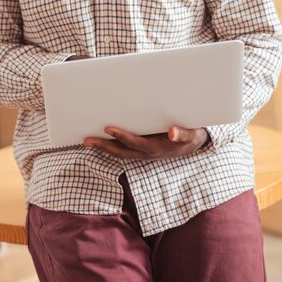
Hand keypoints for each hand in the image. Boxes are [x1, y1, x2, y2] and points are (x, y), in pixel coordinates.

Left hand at [83, 126, 208, 159]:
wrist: (195, 144)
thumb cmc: (192, 135)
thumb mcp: (192, 134)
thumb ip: (183, 133)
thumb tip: (173, 132)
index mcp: (158, 148)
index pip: (136, 143)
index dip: (122, 137)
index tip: (108, 128)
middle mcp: (148, 153)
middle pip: (122, 151)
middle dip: (104, 146)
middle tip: (86, 140)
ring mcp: (143, 153)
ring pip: (120, 152)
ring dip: (103, 147)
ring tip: (87, 141)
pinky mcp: (142, 149)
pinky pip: (123, 150)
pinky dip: (110, 146)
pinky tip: (100, 140)